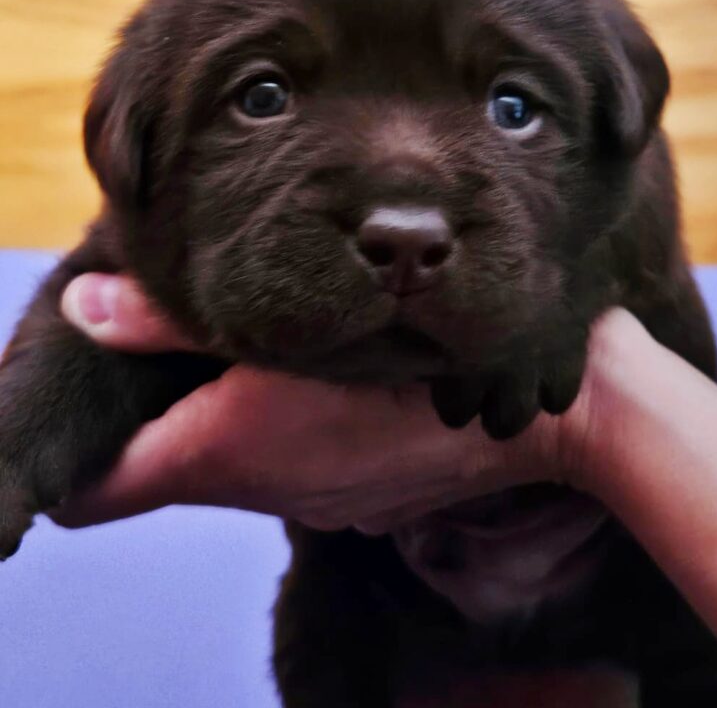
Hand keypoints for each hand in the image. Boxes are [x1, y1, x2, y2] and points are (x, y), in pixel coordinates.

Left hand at [55, 274, 581, 533]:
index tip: (103, 382)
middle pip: (165, 462)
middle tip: (170, 324)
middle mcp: (260, 491)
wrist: (542, 411)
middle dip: (156, 399)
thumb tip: (85, 307)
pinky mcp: (355, 488)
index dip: (84, 443)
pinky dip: (278, 411)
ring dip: (222, 399)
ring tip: (246, 330)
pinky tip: (313, 362)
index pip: (96, 491)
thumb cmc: (420, 364)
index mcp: (226, 457)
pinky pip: (286, 453)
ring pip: (229, 452)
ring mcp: (312, 498)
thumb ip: (180, 321)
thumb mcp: (291, 331)